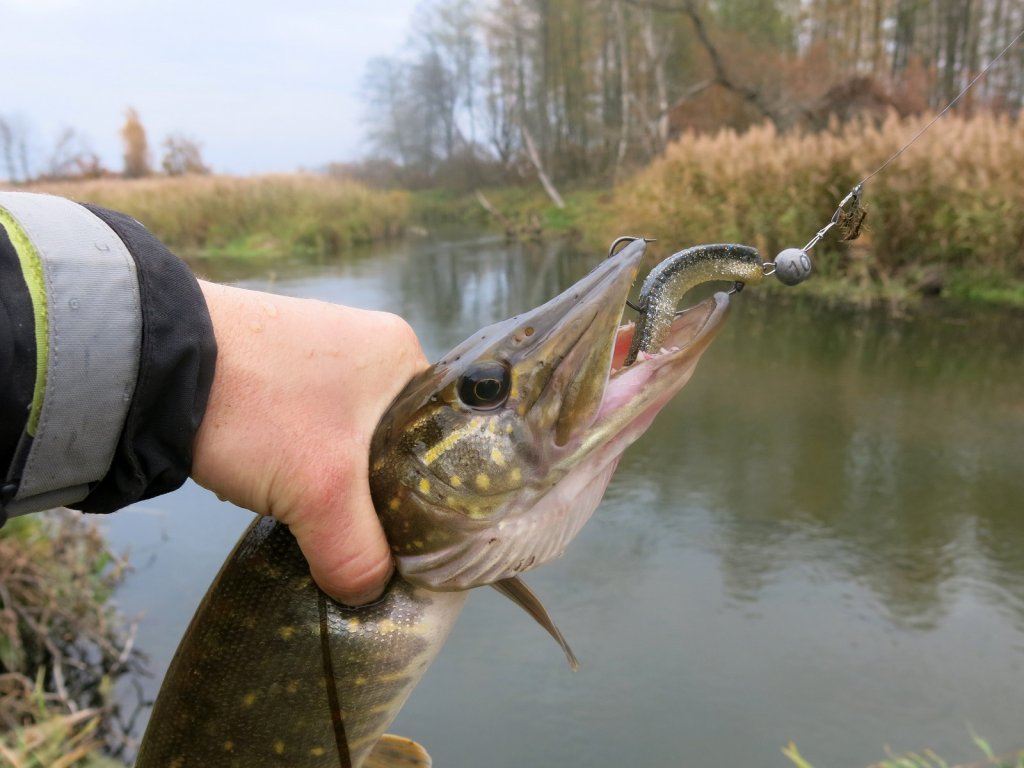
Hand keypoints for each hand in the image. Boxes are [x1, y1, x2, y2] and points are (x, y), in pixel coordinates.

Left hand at [191, 281, 427, 604]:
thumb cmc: (260, 410)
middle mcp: (369, 344)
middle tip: (366, 535)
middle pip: (397, 442)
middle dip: (378, 492)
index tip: (415, 537)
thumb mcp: (321, 494)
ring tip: (321, 515)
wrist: (153, 364)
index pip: (443, 437)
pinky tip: (284, 485)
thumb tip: (367, 594)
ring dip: (335, 479)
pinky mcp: (277, 365)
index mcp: (402, 354)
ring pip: (350, 439)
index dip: (434, 494)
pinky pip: (312, 426)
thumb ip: (357, 553)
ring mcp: (321, 350)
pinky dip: (302, 461)